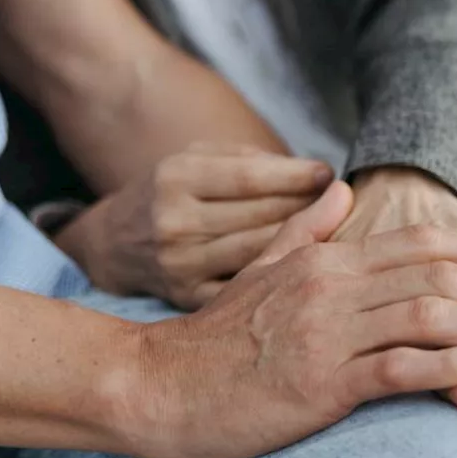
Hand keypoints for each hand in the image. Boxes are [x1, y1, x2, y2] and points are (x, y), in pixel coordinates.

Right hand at [60, 143, 333, 308]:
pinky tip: (304, 266)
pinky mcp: (189, 299)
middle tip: (339, 204)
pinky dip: (281, 276)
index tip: (329, 174)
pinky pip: (249, 287)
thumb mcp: (197, 158)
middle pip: (261, 217)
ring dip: (303, 242)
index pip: (250, 178)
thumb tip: (316, 174)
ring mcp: (181, 266)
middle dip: (307, 207)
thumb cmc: (173, 191)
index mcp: (177, 178)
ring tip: (329, 231)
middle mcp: (176, 223)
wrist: (116, 243)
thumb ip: (250, 160)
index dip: (296, 176)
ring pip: (261, 254)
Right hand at [125, 182, 456, 457]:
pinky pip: (397, 368)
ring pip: (428, 317)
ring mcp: (325, 333)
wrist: (152, 384)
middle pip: (436, 276)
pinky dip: (450, 368)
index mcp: (323, 260)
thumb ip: (304, 229)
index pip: (415, 244)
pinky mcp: (317, 382)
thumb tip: (338, 187)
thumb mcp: (259, 271)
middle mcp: (331, 287)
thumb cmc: (212, 339)